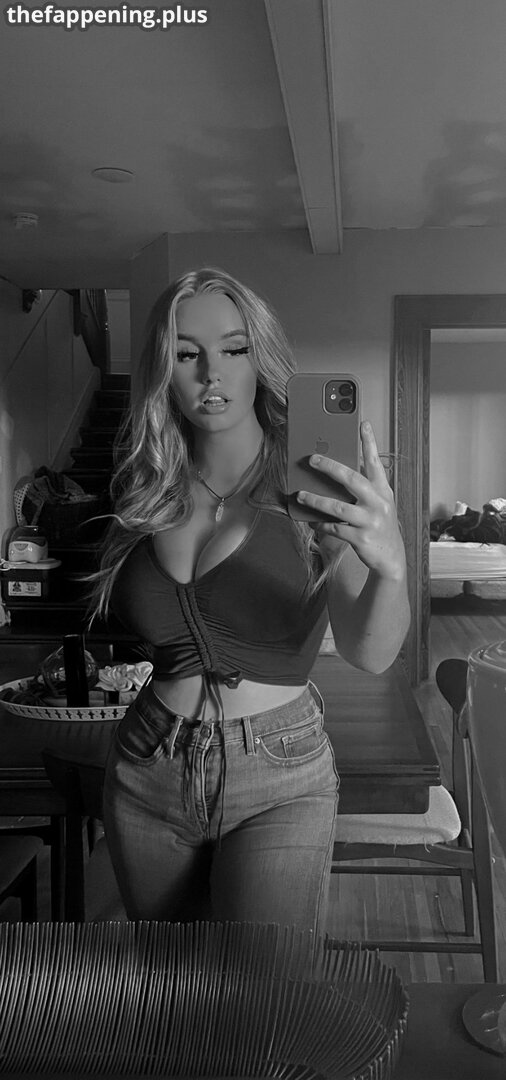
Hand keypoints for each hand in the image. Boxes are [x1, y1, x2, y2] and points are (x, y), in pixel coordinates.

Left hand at [297, 420, 405, 580]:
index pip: (376, 462)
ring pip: (337, 507)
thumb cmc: (380, 525)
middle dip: (330, 467)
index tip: (362, 423)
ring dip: (316, 500)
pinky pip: (334, 528)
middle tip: (312, 459)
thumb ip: (365, 487)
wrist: (391, 558)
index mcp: (383, 491)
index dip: (369, 442)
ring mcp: (370, 521)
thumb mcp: (379, 503)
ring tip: (301, 494)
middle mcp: (379, 503)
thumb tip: (338, 471)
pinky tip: (311, 520)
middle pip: (352, 479)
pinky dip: (320, 523)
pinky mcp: (361, 538)